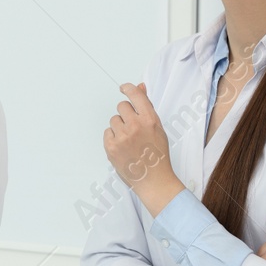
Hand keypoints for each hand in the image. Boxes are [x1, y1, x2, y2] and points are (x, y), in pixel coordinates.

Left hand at [103, 82, 184, 214]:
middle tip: (133, 128)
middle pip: (122, 106)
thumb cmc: (157, 154)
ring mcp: (122, 136)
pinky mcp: (110, 146)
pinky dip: (113, 138)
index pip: (135, 95)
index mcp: (150, 119)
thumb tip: (140, 86)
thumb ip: (147, 107)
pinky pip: (107, 132)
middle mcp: (135, 126)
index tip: (124, 88)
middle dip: (126, 114)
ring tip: (129, 141)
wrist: (153, 179)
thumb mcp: (157, 128)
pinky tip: (123, 148)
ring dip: (119, 127)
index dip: (128, 88)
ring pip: (114, 120)